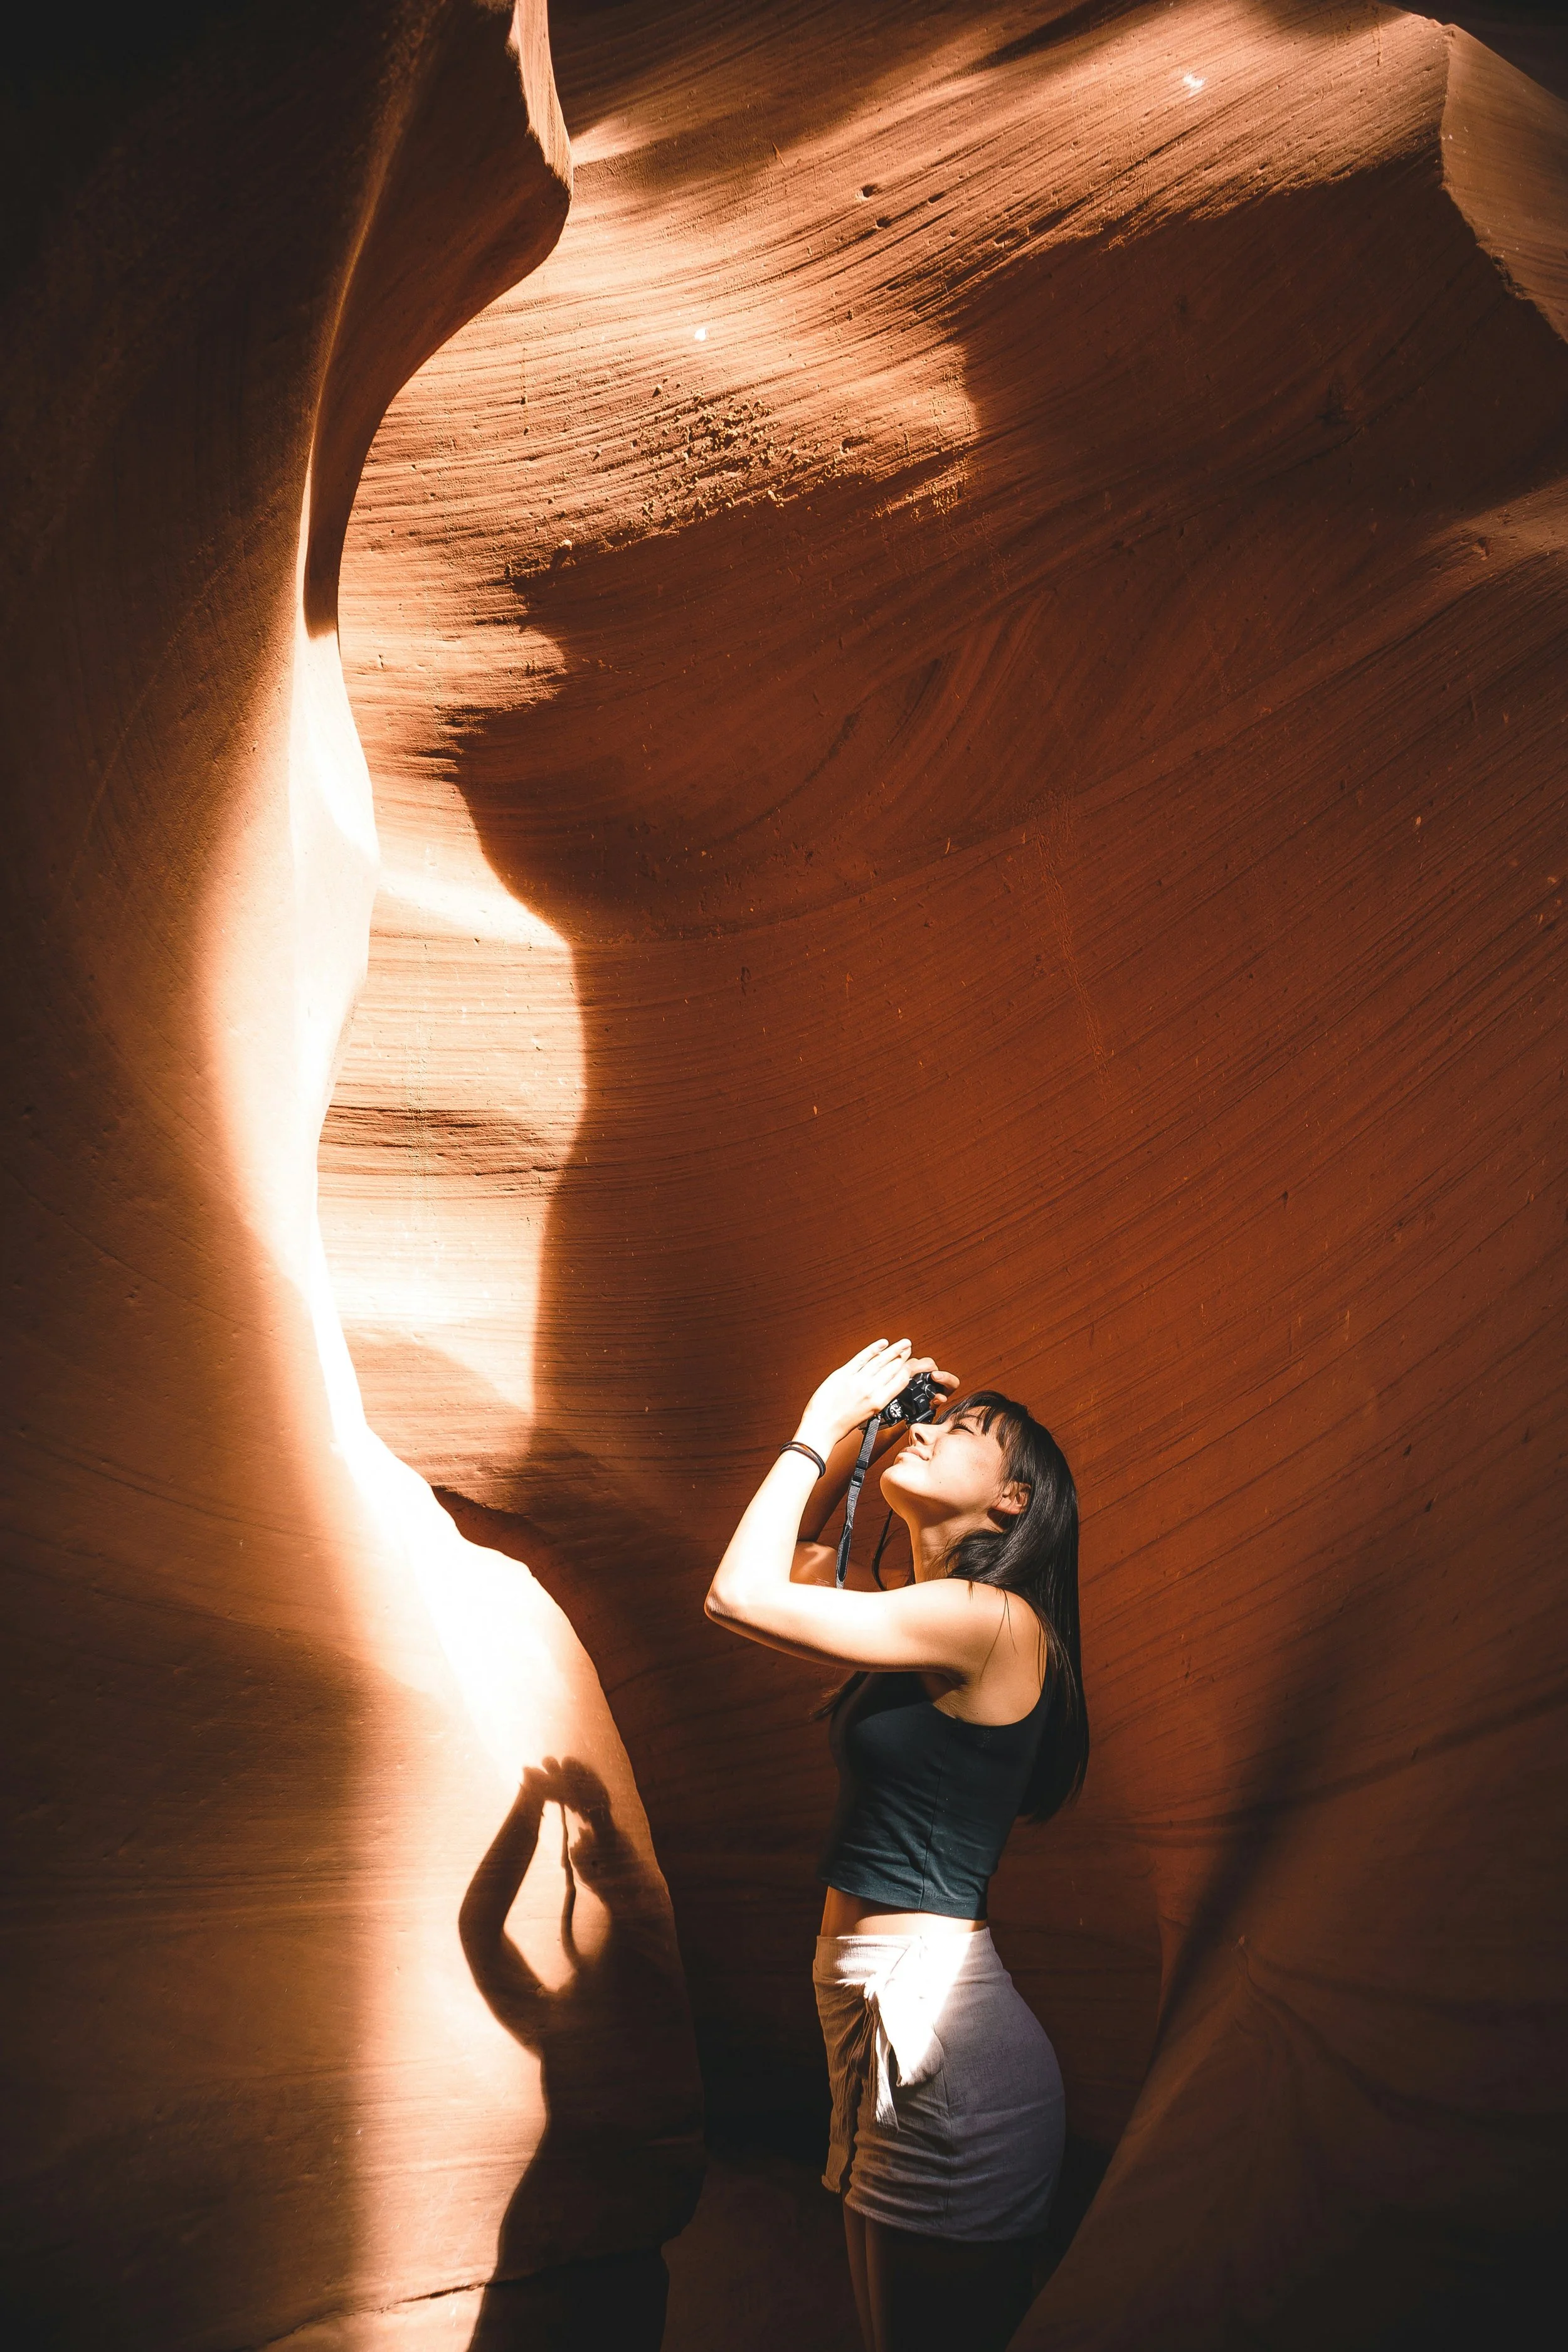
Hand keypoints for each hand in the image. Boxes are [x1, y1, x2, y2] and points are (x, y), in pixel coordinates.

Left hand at [795, 1340, 953, 1454]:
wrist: (821, 1428)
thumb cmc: (841, 1425)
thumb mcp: (867, 1415)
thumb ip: (877, 1399)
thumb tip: (884, 1387)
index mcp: (878, 1402)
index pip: (900, 1381)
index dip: (907, 1369)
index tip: (910, 1362)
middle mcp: (871, 1390)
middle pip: (892, 1368)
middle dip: (902, 1356)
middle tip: (908, 1348)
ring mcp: (857, 1381)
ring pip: (880, 1361)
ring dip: (893, 1350)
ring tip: (902, 1343)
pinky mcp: (843, 1374)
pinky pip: (862, 1358)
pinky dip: (873, 1349)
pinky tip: (882, 1343)